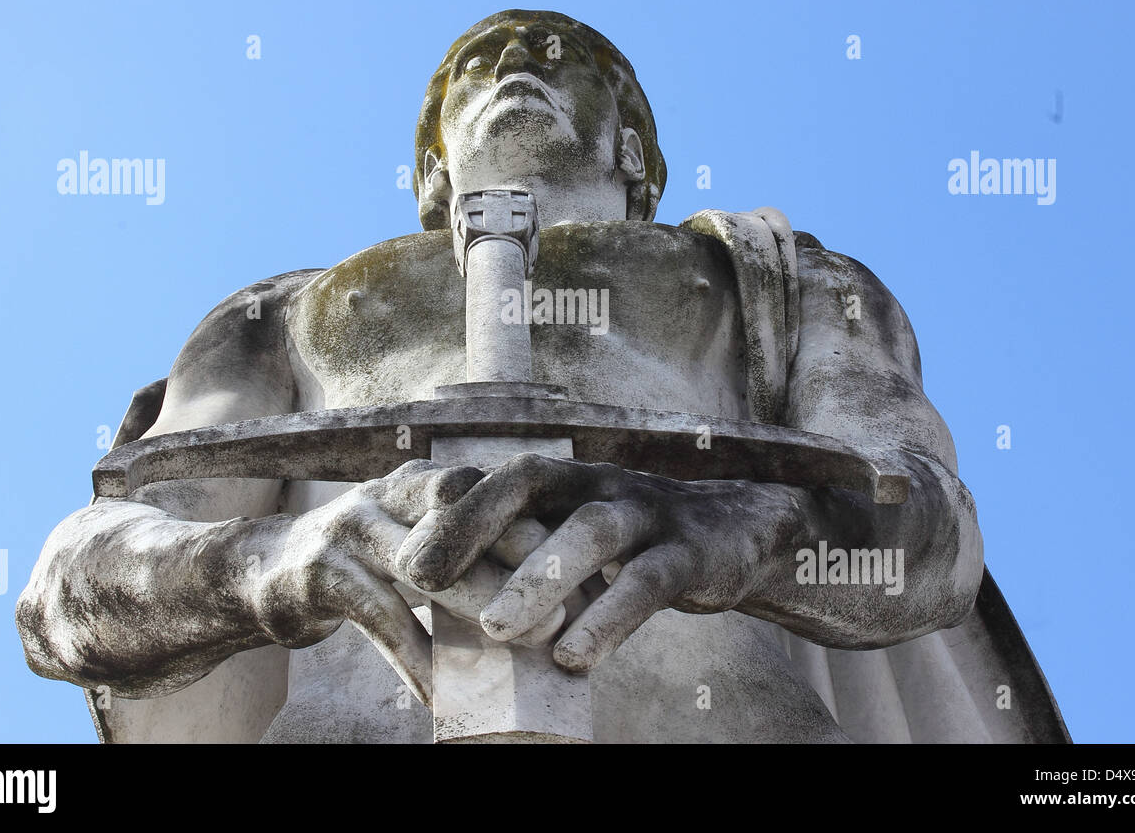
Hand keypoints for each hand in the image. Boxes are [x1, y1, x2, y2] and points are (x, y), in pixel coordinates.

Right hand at [249, 459, 564, 705]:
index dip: (535, 526)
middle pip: (464, 519)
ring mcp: (351, 528)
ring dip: (477, 610)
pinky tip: (442, 694)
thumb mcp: (415, 543)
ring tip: (518, 650)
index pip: (488, 491)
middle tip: (560, 612)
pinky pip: (382, 619)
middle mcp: (388, 492)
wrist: (269, 573)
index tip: (582, 566)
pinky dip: (415, 660)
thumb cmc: (367, 562)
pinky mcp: (322, 573)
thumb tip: (554, 596)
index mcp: (421, 480)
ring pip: (427, 566)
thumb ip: (469, 554)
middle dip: (516, 564)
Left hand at [396, 454, 800, 672]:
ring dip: (538, 578)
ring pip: (590, 532)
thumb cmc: (630, 542)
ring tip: (494, 628)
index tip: (400, 552)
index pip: (496, 476)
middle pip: (531, 484)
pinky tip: (573, 659)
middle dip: (473, 525)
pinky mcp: (687, 553)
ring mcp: (646, 512)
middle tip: (420, 575)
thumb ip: (518, 548)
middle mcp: (598, 482)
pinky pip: (646, 584)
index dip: (449, 506)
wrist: (734, 534)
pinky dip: (608, 620)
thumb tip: (432, 588)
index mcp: (564, 478)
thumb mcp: (572, 533)